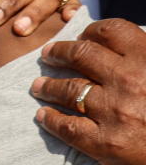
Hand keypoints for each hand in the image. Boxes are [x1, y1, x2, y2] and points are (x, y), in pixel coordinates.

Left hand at [32, 18, 145, 164]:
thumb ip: (144, 58)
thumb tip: (116, 45)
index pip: (110, 31)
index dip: (90, 31)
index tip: (80, 36)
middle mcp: (129, 80)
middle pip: (80, 55)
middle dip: (59, 53)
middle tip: (47, 55)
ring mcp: (116, 111)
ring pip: (69, 90)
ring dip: (48, 86)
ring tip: (38, 87)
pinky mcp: (109, 143)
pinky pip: (70, 127)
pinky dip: (52, 121)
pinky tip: (44, 117)